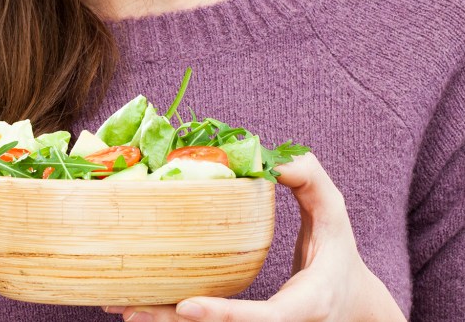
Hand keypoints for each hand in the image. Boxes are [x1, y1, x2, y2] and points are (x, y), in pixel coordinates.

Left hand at [104, 153, 404, 321]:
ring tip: (116, 306)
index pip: (262, 319)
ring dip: (159, 321)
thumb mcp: (334, 216)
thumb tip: (277, 158)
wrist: (349, 307)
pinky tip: (133, 302)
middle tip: (127, 309)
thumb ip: (311, 183)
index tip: (187, 306)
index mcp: (302, 308)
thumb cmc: (339, 256)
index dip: (224, 315)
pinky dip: (167, 313)